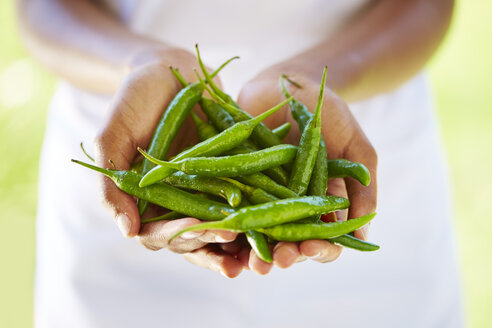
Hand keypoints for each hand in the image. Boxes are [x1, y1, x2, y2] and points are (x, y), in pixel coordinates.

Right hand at [93, 46, 244, 276]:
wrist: (171, 72)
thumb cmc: (134, 100)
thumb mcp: (113, 135)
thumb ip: (111, 183)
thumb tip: (128, 232)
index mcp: (146, 200)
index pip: (158, 234)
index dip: (178, 235)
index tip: (198, 227)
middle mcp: (177, 202)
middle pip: (194, 237)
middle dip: (212, 239)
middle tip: (232, 234)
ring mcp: (205, 191)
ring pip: (221, 225)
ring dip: (239, 239)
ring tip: (255, 247)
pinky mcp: (230, 177)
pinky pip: (246, 199)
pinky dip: (258, 212)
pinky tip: (274, 219)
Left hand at [235, 67, 376, 272]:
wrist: (290, 83)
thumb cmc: (328, 114)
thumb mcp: (355, 148)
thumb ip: (362, 188)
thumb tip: (363, 237)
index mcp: (321, 204)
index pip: (324, 240)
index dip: (321, 250)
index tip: (313, 247)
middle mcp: (290, 207)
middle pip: (289, 243)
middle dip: (285, 256)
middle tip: (278, 262)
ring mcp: (262, 196)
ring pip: (259, 233)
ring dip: (256, 252)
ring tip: (252, 262)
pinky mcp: (236, 183)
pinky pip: (231, 207)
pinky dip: (230, 224)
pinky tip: (226, 233)